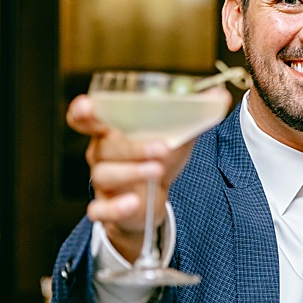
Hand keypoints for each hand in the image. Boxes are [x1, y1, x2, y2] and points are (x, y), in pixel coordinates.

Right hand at [67, 94, 197, 261]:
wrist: (153, 197)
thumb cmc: (159, 157)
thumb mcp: (176, 134)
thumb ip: (194, 113)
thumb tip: (220, 93)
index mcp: (113, 131)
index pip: (87, 118)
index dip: (83, 112)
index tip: (88, 106)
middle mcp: (102, 154)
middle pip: (106, 146)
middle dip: (133, 147)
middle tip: (162, 147)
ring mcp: (103, 182)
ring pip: (105, 175)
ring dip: (131, 172)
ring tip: (157, 170)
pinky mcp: (106, 207)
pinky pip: (101, 209)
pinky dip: (115, 208)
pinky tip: (134, 203)